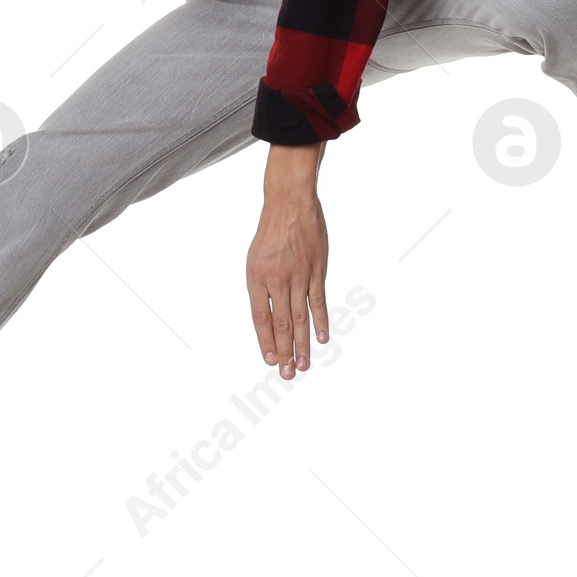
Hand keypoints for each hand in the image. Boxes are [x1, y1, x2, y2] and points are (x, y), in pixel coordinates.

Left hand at [246, 143, 328, 379]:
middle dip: (284, 351)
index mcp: (256, 277)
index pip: (260, 318)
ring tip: (303, 365)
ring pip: (299, 316)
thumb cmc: (271, 230)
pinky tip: (322, 338)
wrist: (290, 202)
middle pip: (280, 323)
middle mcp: (276, 279)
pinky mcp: (316, 269)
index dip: (265, 341)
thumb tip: (267, 317)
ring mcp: (298, 275)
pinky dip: (320, 320)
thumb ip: (261, 287)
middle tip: (288, 374)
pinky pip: (318, 300)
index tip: (271, 361)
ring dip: (302, 343)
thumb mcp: (255, 258)